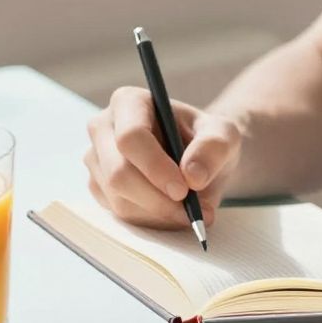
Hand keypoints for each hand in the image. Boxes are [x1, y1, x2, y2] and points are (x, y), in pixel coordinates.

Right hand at [85, 87, 242, 228]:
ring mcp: (96, 159)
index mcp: (129, 102)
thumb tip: (193, 177)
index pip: (130, 137)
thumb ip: (214, 148)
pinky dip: (151, 220)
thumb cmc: (207, 141)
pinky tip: (172, 211)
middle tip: (192, 212)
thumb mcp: (224, 136)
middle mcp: (103, 127)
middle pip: (118, 173)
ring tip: (191, 211)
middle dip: (157, 199)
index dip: (155, 167)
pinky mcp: (98, 187)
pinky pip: (119, 213)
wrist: (197, 160)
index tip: (183, 190)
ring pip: (118, 198)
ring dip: (159, 213)